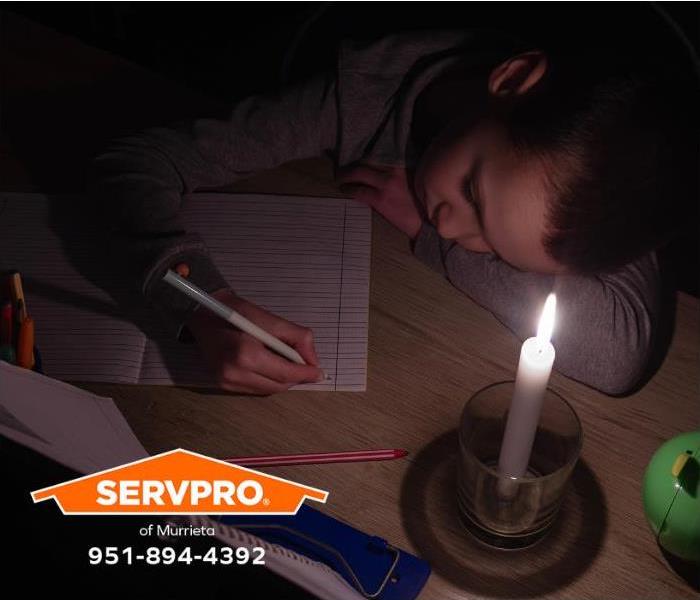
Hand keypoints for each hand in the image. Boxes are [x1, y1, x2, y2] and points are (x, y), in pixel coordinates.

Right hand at [187, 289, 323, 394]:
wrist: (200, 314)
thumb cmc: (234, 311)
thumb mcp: (269, 318)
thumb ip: (297, 338)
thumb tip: (312, 360)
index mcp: (246, 354)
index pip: (285, 373)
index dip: (305, 374)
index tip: (319, 372)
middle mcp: (234, 372)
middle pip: (278, 386)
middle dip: (296, 378)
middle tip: (307, 367)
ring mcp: (226, 381)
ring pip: (267, 391)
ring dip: (282, 381)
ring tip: (289, 365)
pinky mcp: (222, 385)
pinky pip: (254, 389)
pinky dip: (268, 381)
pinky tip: (271, 367)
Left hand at [337, 163, 424, 238]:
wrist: (429, 222)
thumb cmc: (425, 203)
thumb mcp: (418, 180)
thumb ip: (405, 171)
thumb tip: (390, 170)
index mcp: (405, 164)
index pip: (380, 154)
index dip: (367, 156)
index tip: (360, 157)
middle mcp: (395, 170)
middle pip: (367, 161)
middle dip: (353, 164)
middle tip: (344, 168)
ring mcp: (387, 184)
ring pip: (359, 173)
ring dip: (347, 176)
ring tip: (340, 178)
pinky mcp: (381, 199)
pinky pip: (359, 191)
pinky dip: (350, 190)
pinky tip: (345, 190)